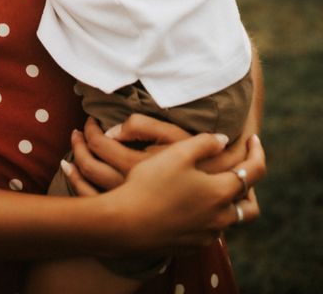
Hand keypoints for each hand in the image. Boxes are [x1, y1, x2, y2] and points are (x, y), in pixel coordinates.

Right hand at [62, 122, 264, 252]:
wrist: (125, 224)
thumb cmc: (151, 183)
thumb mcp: (177, 153)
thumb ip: (205, 143)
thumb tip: (223, 140)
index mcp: (221, 193)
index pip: (254, 172)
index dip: (258, 152)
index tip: (254, 138)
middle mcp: (220, 219)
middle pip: (251, 206)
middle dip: (250, 186)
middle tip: (240, 169)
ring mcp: (206, 236)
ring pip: (230, 219)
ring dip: (227, 201)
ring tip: (212, 185)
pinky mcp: (191, 246)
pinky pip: (210, 230)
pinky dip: (209, 215)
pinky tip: (191, 203)